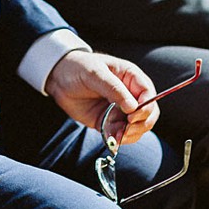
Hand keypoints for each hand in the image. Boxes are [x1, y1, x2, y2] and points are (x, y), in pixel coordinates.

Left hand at [45, 50, 159, 146]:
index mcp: (131, 78)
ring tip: (118, 137)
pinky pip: (121, 134)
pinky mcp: (110, 122)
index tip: (133, 116)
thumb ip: (114, 89)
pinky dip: (120, 139)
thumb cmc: (79, 68)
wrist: (59, 79)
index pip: (149, 95)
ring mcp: (121, 110)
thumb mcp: (95, 73)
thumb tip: (133, 107)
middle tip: (126, 129)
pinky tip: (112, 140)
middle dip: (141, 124)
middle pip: (148, 114)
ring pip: (138, 127)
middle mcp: (130, 95)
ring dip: (131, 135)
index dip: (146, 108)